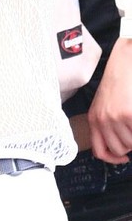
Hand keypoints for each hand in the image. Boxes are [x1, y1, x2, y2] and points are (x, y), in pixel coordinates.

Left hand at [88, 38, 131, 163]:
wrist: (125, 61)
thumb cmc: (119, 81)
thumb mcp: (104, 104)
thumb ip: (107, 124)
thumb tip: (120, 147)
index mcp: (94, 119)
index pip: (99, 151)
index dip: (113, 159)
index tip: (123, 159)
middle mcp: (102, 120)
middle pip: (119, 149)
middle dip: (130, 143)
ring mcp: (115, 117)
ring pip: (131, 143)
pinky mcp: (129, 114)